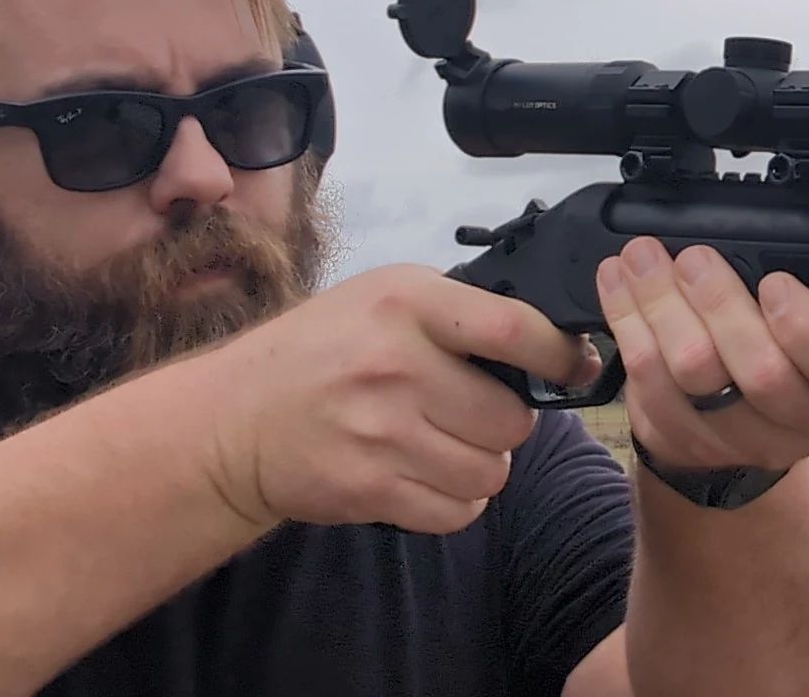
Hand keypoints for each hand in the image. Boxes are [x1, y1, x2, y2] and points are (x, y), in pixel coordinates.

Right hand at [195, 263, 599, 533]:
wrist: (232, 420)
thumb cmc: (321, 350)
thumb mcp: (384, 297)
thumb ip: (460, 311)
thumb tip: (552, 341)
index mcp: (407, 303)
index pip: (515, 330)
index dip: (559, 355)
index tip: (575, 366)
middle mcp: (396, 364)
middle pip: (512, 418)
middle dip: (507, 422)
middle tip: (476, 414)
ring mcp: (381, 430)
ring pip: (491, 470)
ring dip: (481, 464)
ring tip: (445, 444)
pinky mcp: (368, 487)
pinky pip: (457, 511)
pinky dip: (456, 502)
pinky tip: (427, 475)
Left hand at [596, 238, 808, 471]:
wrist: (754, 428)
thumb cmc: (808, 357)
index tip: (777, 283)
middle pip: (760, 375)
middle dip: (720, 305)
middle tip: (695, 258)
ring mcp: (743, 442)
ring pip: (694, 379)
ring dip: (660, 309)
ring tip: (644, 258)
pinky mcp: (684, 443)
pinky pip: (647, 388)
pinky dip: (628, 327)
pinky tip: (619, 286)